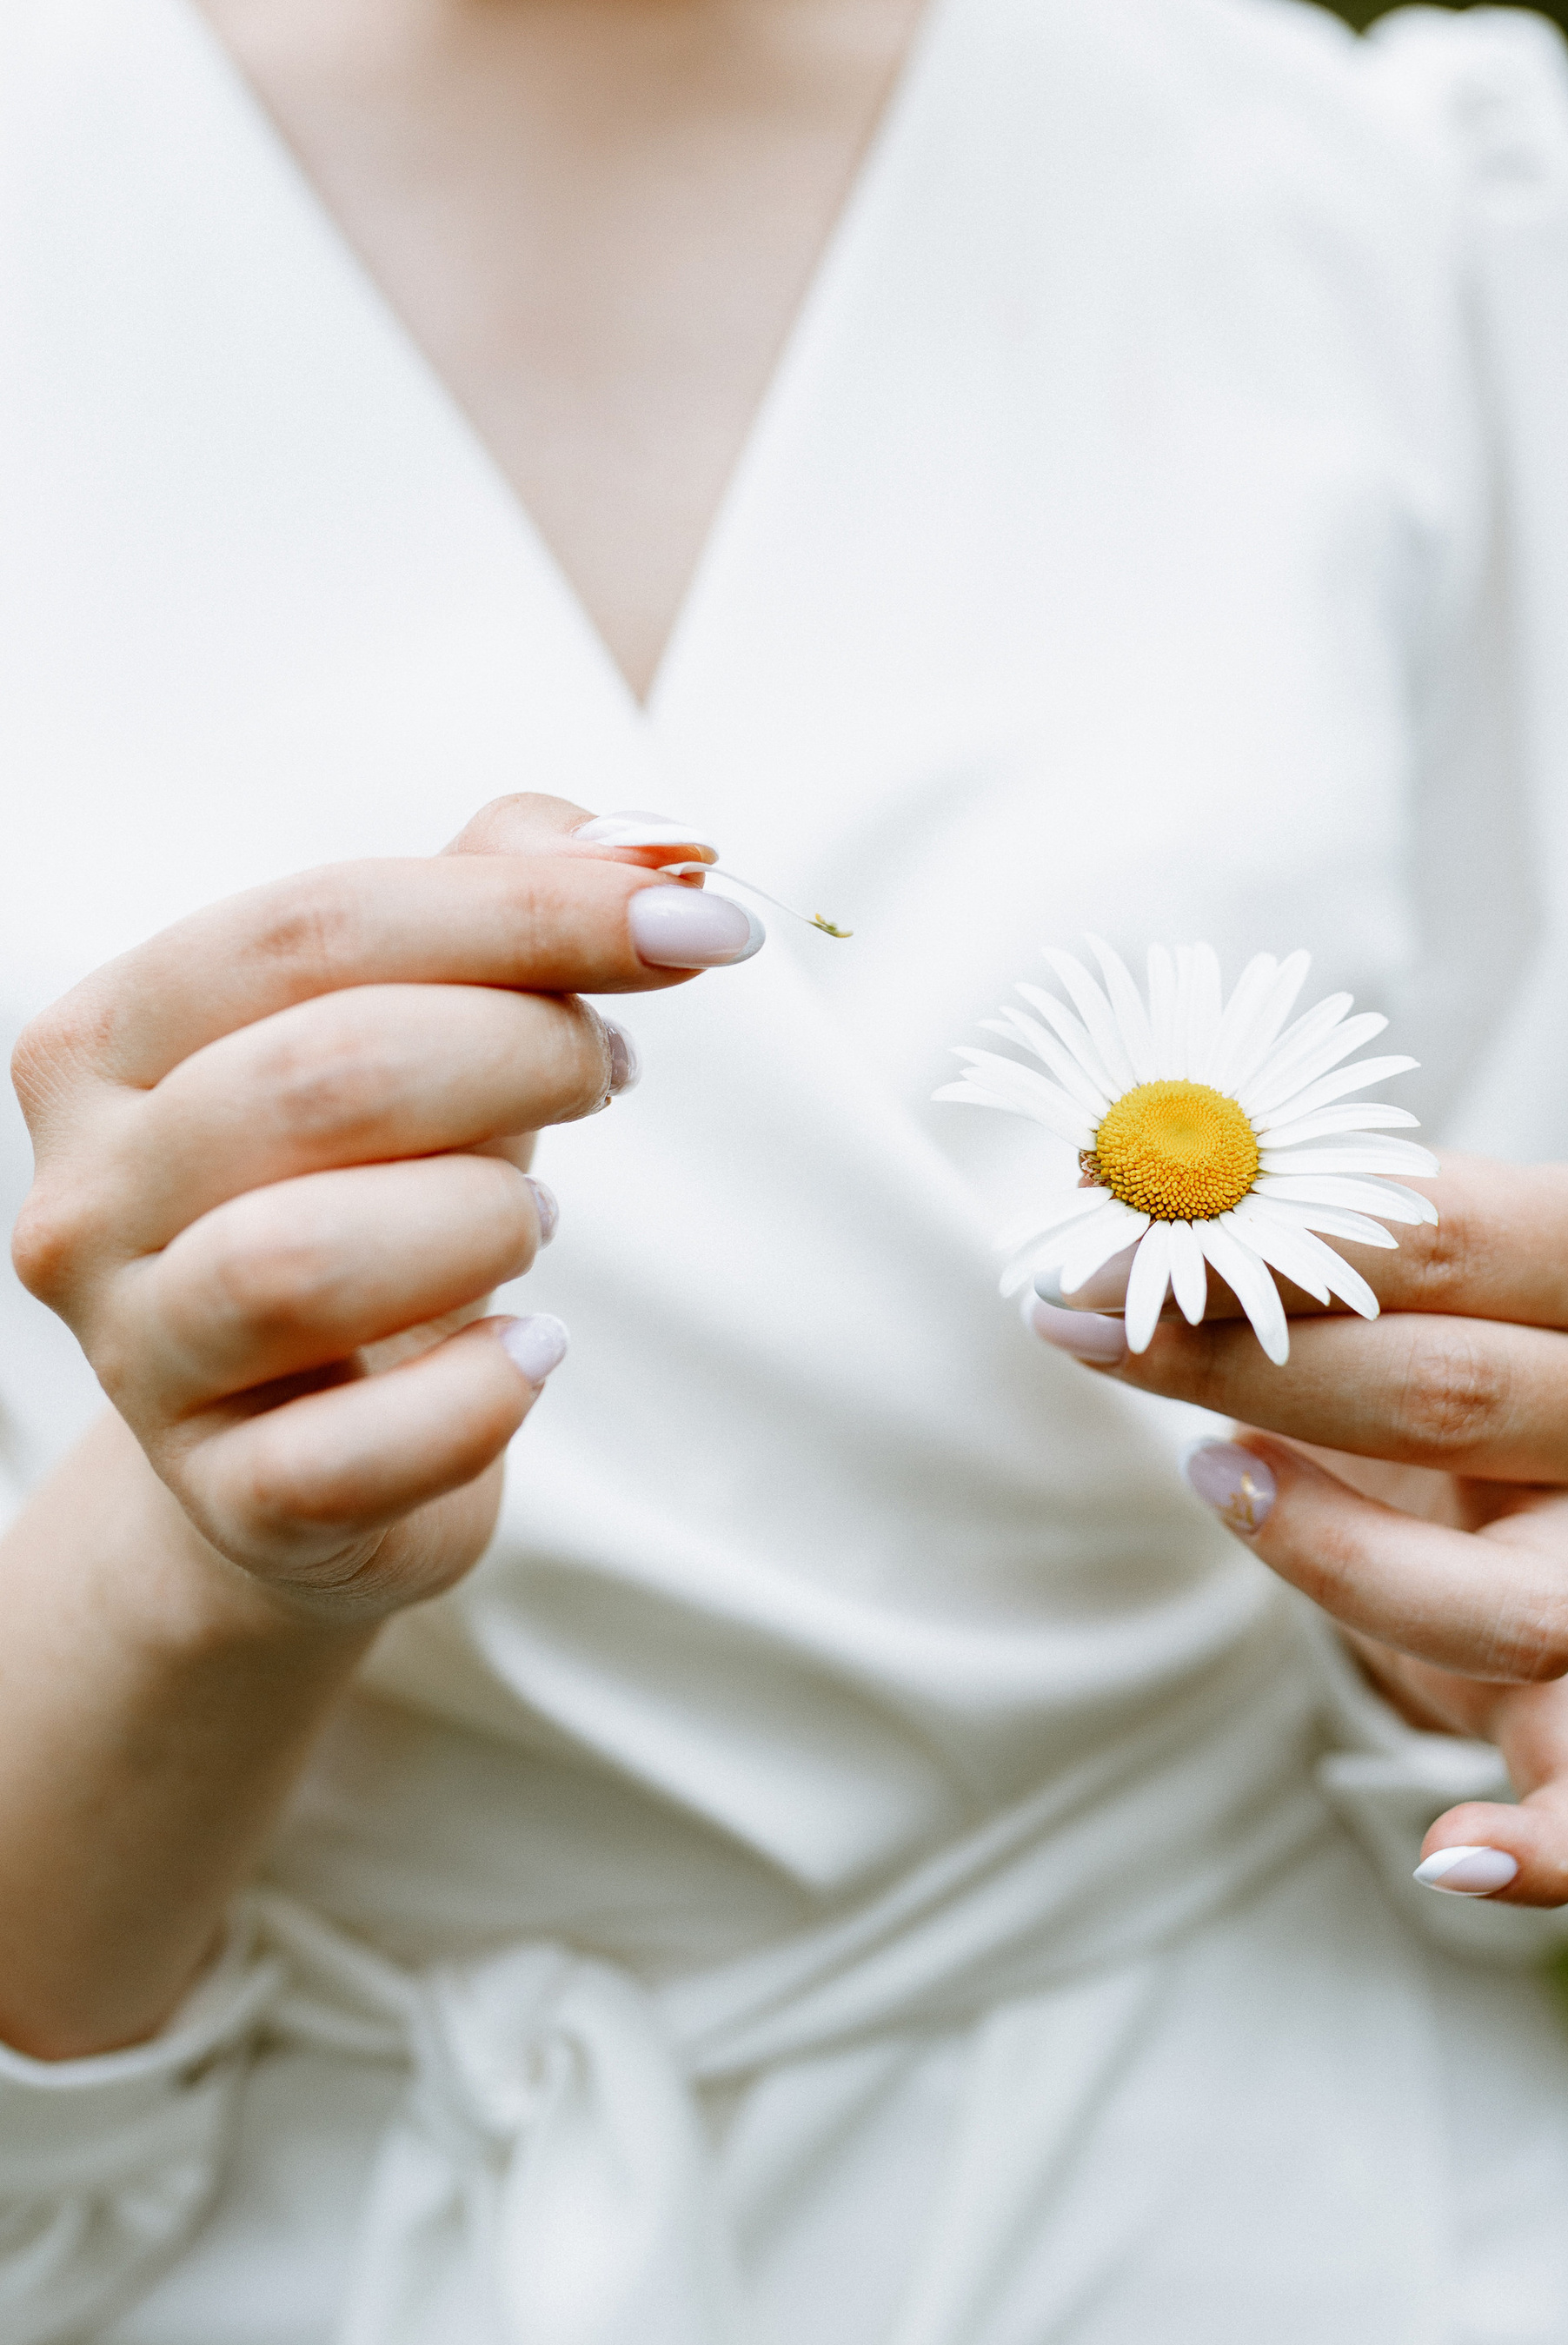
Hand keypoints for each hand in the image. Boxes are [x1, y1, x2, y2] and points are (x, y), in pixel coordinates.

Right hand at [9, 793, 750, 1630]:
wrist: (306, 1452)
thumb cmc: (371, 1192)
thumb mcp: (426, 1023)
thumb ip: (510, 900)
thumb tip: (653, 845)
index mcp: (111, 1039)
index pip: (318, 924)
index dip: (528, 911)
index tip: (699, 926)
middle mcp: (90, 1194)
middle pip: (321, 1075)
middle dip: (522, 1053)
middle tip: (609, 1070)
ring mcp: (141, 1357)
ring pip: (305, 1261)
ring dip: (480, 1219)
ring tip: (531, 1218)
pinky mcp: (229, 1500)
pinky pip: (353, 1451)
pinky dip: (479, 1395)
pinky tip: (533, 1352)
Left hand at [1030, 1157, 1567, 1909]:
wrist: (1456, 1416)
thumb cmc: (1385, 1296)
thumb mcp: (1343, 1223)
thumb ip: (1252, 1194)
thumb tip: (1096, 1169)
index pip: (1433, 1233)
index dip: (1258, 1239)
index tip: (1100, 1246)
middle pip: (1449, 1396)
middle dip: (1241, 1363)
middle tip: (1085, 1331)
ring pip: (1510, 1601)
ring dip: (1334, 1552)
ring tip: (1214, 1481)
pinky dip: (1552, 1839)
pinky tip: (1453, 1857)